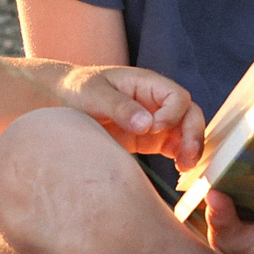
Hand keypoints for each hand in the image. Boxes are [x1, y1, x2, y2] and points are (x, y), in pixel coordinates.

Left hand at [55, 65, 205, 167]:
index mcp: (147, 84)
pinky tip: (179, 170)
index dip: (173, 113)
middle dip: (193, 134)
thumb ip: (120, 107)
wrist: (61, 100)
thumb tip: (147, 125)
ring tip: (186, 167)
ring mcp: (154, 121)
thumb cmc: (77, 89)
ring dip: (190, 148)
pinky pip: (173, 147)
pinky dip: (180, 157)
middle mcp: (156, 101)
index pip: (176, 97)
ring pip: (185, 132)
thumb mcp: (94, 94)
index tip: (155, 128)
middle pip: (189, 114)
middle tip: (188, 156)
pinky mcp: (149, 139)